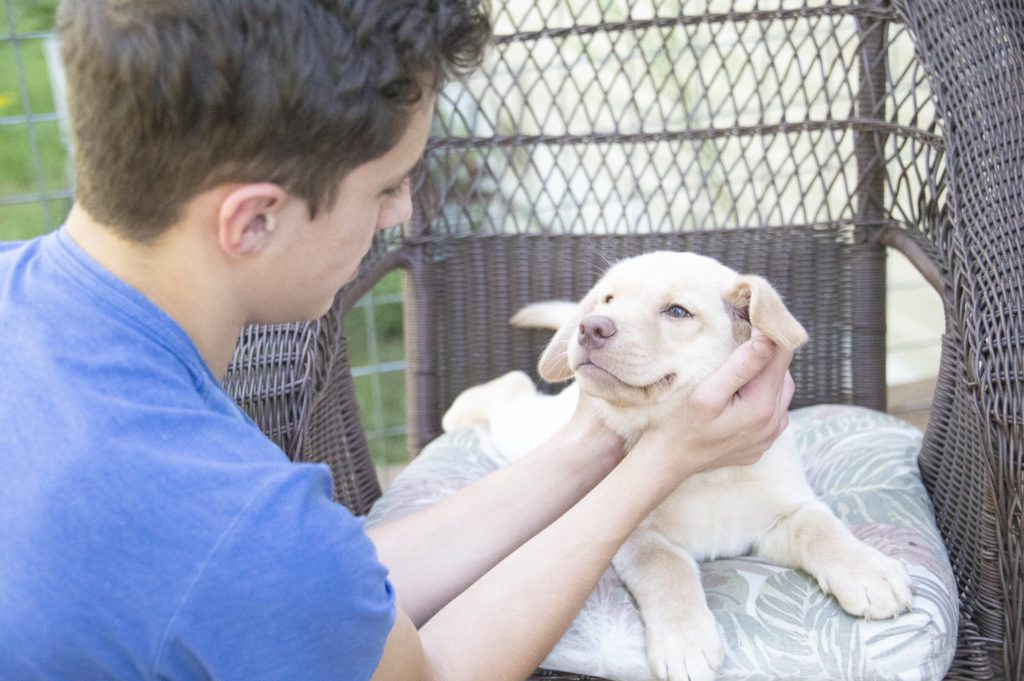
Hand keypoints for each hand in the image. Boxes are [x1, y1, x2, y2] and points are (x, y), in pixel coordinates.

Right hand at [637, 335, 795, 477]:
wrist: (667, 463)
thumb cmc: (680, 426)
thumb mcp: (707, 392)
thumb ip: (740, 367)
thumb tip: (768, 341)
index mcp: (762, 406)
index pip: (781, 357)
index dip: (770, 334)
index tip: (754, 318)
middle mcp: (773, 423)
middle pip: (782, 375)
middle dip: (766, 357)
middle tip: (739, 343)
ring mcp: (768, 437)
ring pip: (779, 393)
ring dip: (764, 378)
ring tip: (736, 370)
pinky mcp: (760, 445)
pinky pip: (770, 413)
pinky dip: (759, 399)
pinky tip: (736, 398)